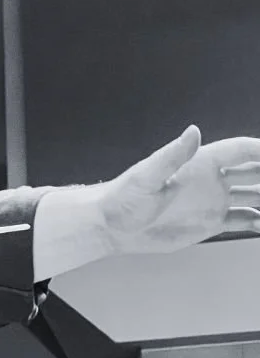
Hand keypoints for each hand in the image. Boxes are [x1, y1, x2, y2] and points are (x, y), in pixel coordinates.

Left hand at [33, 126, 259, 280]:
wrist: (112, 226)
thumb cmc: (123, 198)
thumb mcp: (147, 176)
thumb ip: (172, 155)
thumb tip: (193, 131)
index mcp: (199, 163)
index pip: (240, 151)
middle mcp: (211, 180)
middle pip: (254, 172)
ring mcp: (213, 201)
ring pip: (254, 196)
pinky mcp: (211, 223)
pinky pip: (244, 220)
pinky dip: (259, 221)